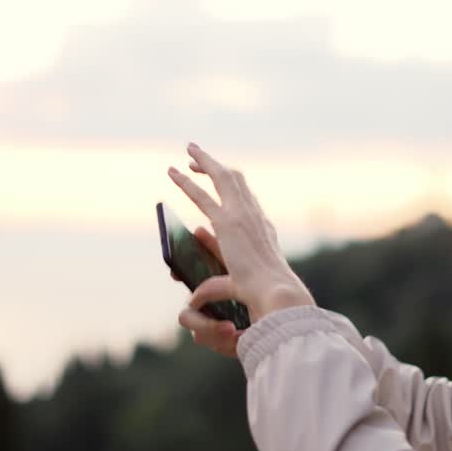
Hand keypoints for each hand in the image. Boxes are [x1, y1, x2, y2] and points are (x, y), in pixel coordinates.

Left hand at [167, 143, 314, 348]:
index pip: (250, 203)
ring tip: (189, 152)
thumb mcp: (238, 289)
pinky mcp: (227, 222)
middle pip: (238, 183)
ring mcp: (243, 216)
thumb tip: (192, 298)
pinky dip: (188, 181)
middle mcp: (256, 218)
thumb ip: (214, 286)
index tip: (224, 183)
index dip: (236, 190)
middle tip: (198, 163)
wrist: (275, 293)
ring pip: (223, 178)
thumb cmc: (264, 298)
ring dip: (205, 163)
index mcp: (265, 232)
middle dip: (218, 169)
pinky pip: (203, 194)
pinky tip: (175, 171)